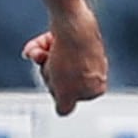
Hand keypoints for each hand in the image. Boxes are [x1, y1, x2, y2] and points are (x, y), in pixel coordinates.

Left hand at [21, 0, 107, 115]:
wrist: (73, 24)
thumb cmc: (70, 59)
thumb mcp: (65, 93)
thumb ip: (64, 107)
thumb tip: (62, 112)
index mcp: (97, 88)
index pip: (64, 97)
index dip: (56, 90)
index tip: (60, 83)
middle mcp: (94, 71)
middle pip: (55, 80)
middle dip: (47, 72)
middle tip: (53, 64)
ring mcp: (83, 55)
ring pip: (49, 63)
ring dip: (41, 57)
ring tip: (47, 52)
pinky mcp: (72, 39)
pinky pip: (48, 48)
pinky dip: (40, 46)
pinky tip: (43, 43)